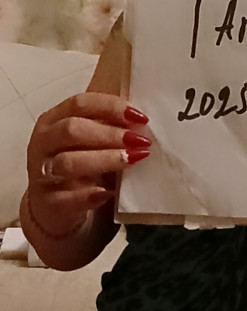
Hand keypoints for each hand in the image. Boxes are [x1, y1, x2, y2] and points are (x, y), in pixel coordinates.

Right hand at [26, 93, 150, 236]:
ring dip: (103, 159)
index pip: (80, 103)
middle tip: (140, 140)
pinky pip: (64, 199)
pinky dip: (87, 196)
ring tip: (131, 160)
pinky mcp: (46, 203)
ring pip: (67, 162)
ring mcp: (41, 173)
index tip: (139, 117)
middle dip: (110, 134)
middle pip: (72, 129)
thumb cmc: (77, 162)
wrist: (52, 206)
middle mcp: (43, 142)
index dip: (111, 107)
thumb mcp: (87, 140)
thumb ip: (107, 126)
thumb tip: (142, 121)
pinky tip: (107, 193)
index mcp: (54, 119)